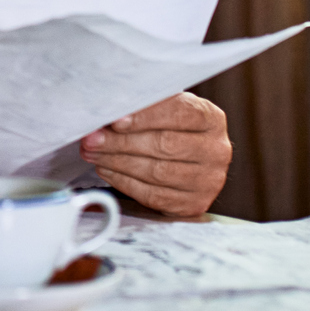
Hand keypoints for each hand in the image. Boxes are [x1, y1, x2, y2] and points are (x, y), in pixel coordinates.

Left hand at [79, 92, 231, 216]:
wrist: (190, 158)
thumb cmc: (170, 126)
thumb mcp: (165, 107)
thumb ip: (143, 106)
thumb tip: (109, 109)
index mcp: (212, 119)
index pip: (179, 114)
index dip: (145, 117)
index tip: (116, 120)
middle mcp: (217, 151)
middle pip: (165, 145)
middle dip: (121, 142)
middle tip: (92, 138)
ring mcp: (209, 181)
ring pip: (157, 172)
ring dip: (118, 162)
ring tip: (94, 153)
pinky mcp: (193, 204)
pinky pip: (154, 196)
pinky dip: (124, 182)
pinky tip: (107, 169)